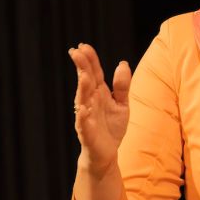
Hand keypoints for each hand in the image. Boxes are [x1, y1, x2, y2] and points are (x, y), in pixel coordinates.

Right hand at [68, 43, 130, 174]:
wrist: (107, 154)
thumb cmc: (112, 127)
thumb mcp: (122, 104)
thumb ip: (122, 85)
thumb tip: (122, 63)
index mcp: (99, 94)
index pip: (93, 73)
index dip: (89, 60)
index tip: (83, 46)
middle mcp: (90, 102)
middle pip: (86, 82)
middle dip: (82, 67)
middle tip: (77, 52)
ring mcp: (87, 117)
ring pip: (83, 100)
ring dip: (82, 87)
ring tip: (83, 75)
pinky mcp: (88, 133)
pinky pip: (84, 123)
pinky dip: (83, 116)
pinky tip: (83, 108)